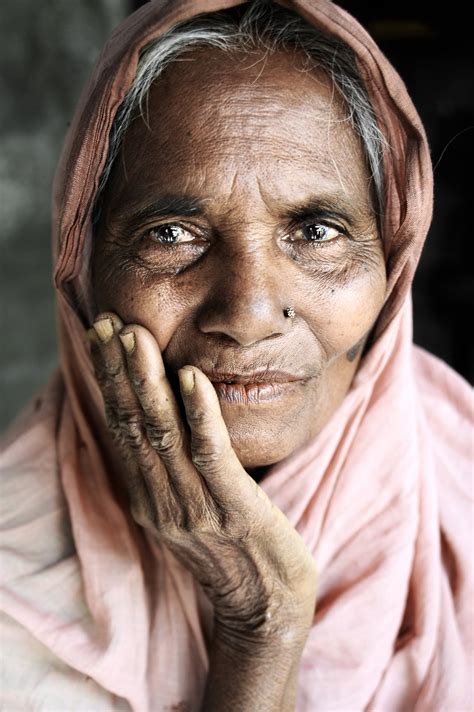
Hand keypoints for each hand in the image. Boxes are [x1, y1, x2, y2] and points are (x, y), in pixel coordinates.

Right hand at [88, 312, 316, 651]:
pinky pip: (212, 456)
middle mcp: (162, 499)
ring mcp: (195, 505)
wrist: (265, 607)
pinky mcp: (234, 508)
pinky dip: (201, 415)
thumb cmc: (229, 550)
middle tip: (107, 323)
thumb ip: (167, 468)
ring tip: (136, 338)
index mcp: (150, 496)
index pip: (123, 428)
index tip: (103, 335)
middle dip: (119, 371)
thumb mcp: (185, 508)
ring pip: (164, 434)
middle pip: (134, 425)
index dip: (111, 379)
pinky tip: (192, 378)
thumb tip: (159, 418)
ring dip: (149, 383)